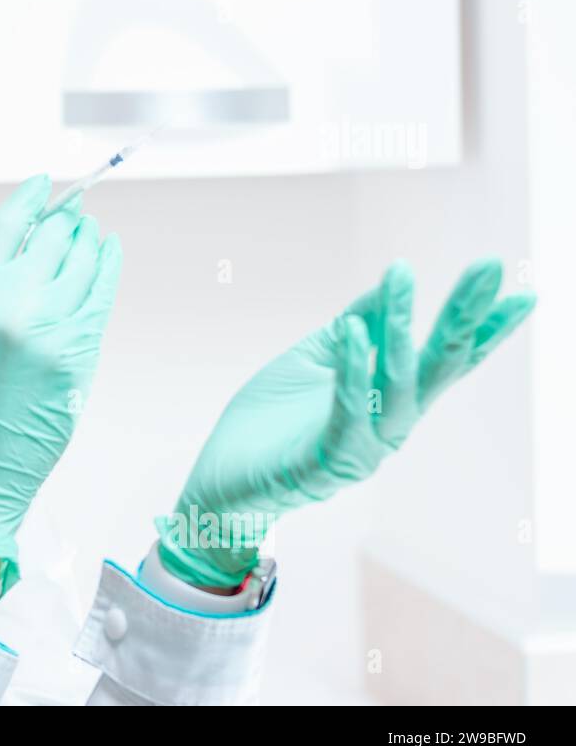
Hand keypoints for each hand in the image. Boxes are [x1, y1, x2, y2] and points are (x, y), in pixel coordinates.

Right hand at [0, 173, 122, 599]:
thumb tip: (5, 238)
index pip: (5, 226)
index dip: (30, 199)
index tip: (45, 185)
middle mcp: (10, 306)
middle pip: (51, 236)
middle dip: (65, 219)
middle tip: (74, 212)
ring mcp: (49, 330)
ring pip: (82, 260)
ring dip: (89, 241)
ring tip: (90, 235)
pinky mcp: (78, 354)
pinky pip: (99, 296)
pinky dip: (106, 268)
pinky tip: (106, 255)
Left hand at [154, 257, 536, 588]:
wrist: (221, 480)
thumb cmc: (270, 421)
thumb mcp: (313, 359)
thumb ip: (353, 326)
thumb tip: (389, 282)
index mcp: (389, 398)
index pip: (446, 359)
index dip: (484, 329)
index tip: (523, 291)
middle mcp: (388, 423)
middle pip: (438, 366)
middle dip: (464, 316)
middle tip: (491, 265)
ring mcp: (362, 447)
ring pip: (397, 385)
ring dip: (400, 328)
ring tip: (402, 276)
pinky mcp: (325, 463)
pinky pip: (348, 413)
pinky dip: (354, 372)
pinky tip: (356, 332)